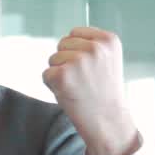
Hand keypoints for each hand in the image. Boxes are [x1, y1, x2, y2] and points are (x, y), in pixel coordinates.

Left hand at [42, 26, 139, 154]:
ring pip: (53, 59)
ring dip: (60, 73)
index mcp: (109, 40)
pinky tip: (69, 94)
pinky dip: (52, 85)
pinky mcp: (62, 76)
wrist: (108, 122)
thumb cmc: (103, 92)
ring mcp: (78, 61)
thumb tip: (64, 40)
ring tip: (78, 87)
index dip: (77, 51)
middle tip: (83, 80)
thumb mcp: (106, 60)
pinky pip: (46, 74)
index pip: (76, 32)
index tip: (91, 68)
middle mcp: (95, 48)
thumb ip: (90, 45)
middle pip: (62, 44)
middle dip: (67, 61)